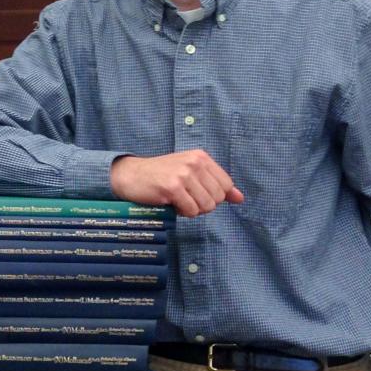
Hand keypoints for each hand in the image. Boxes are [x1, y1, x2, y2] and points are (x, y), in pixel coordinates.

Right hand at [110, 151, 244, 217]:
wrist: (130, 175)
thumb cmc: (160, 176)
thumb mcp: (190, 175)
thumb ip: (215, 184)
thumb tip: (240, 198)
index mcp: (201, 157)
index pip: (226, 185)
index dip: (214, 196)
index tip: (196, 193)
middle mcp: (194, 162)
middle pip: (217, 198)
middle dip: (203, 205)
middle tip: (185, 199)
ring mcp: (183, 174)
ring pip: (206, 206)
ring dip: (192, 210)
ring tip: (178, 201)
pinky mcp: (172, 187)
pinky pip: (191, 211)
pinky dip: (182, 213)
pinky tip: (171, 204)